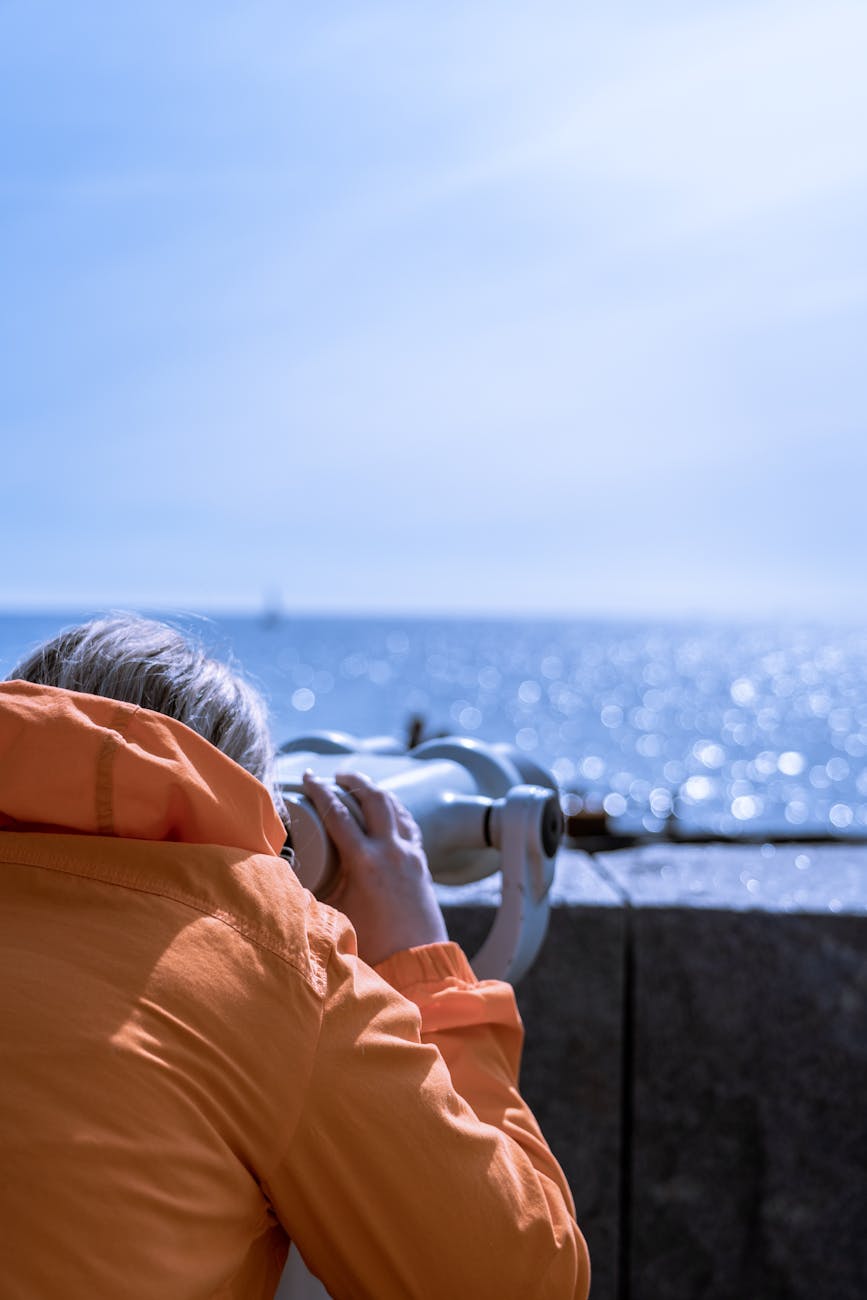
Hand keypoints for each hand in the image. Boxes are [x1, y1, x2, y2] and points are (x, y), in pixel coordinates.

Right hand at [301, 769, 448, 966]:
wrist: (417, 961)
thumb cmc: (373, 944)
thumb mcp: (335, 913)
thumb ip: (313, 890)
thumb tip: (287, 875)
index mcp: (366, 862)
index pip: (338, 814)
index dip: (320, 791)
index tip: (308, 777)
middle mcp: (391, 851)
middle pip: (374, 798)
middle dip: (353, 780)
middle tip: (336, 775)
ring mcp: (410, 854)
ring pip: (395, 807)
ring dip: (376, 791)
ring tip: (358, 786)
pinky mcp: (422, 862)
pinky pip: (408, 824)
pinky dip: (395, 810)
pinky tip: (387, 811)